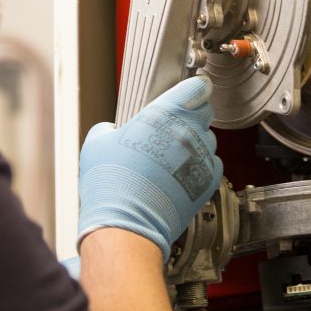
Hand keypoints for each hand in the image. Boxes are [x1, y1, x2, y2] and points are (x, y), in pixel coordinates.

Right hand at [77, 76, 222, 260]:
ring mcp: (201, 158)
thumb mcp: (97, 144)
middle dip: (193, 113)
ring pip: (209, 139)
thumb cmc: (112, 185)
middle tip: (173, 125)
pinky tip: (182, 173)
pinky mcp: (207, 182)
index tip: (190, 88)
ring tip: (173, 155)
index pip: (197, 87)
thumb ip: (108, 129)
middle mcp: (188, 132)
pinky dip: (201, 166)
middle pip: (205, 111)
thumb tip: (110, 130)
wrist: (127, 224)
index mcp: (164, 113)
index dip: (194, 86)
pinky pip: (213, 164)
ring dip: (196, 142)